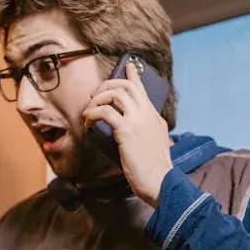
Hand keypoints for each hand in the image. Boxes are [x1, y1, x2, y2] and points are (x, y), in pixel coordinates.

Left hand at [83, 60, 173, 206]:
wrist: (161, 183)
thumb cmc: (154, 171)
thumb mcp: (154, 145)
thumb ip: (146, 134)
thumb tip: (128, 132)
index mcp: (155, 118)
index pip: (142, 90)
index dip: (133, 76)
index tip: (128, 66)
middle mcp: (148, 114)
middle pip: (126, 86)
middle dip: (106, 85)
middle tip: (94, 96)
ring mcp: (138, 121)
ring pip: (116, 94)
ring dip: (98, 99)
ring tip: (89, 112)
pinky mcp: (127, 131)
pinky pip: (105, 112)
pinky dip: (93, 114)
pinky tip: (88, 123)